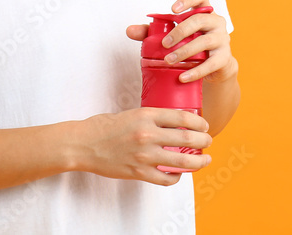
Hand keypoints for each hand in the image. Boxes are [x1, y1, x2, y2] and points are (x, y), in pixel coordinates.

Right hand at [73, 108, 211, 184]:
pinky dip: (176, 177)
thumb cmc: (103, 127)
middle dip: (204, 141)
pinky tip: (178, 175)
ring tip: (205, 160)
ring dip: (199, 162)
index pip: (183, 117)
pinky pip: (166, 178)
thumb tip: (172, 123)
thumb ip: (150, 118)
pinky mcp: (139, 172)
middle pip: (188, 139)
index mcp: (146, 116)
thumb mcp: (130, 114)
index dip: (199, 122)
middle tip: (208, 141)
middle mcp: (148, 135)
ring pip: (182, 162)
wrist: (83, 144)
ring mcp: (144, 155)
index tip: (205, 125)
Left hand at [126, 0, 237, 84]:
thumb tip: (129, 30)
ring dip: (184, 51)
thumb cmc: (190, 43)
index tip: (173, 10)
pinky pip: (211, 64)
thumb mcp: (172, 35)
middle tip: (164, 44)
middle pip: (199, 20)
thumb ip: (151, 32)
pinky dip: (195, 71)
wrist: (214, 67)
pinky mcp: (224, 58)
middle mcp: (216, 22)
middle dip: (180, 31)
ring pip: (204, 41)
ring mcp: (222, 39)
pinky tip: (182, 76)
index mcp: (203, 12)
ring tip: (169, 60)